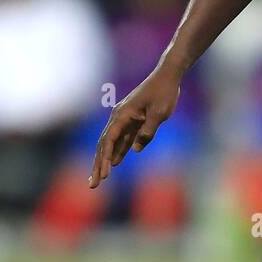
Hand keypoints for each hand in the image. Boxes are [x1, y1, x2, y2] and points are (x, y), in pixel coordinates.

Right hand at [88, 63, 181, 187]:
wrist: (167, 76)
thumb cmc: (164, 93)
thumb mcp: (159, 114)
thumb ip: (147, 132)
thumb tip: (135, 149)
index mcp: (122, 115)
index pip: (109, 141)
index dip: (105, 159)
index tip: (105, 175)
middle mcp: (118, 117)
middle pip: (104, 145)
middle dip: (98, 165)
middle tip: (93, 185)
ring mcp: (124, 118)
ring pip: (111, 143)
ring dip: (105, 161)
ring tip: (99, 179)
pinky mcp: (132, 120)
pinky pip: (122, 139)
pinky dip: (118, 151)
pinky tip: (115, 164)